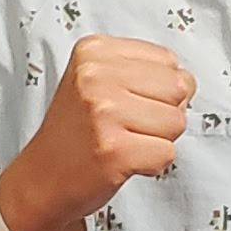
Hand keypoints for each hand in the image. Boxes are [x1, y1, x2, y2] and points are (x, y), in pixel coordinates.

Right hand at [0, 36, 192, 230]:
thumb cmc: (76, 133)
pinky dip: (152, 164)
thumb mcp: (96, 81)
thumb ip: (142, 70)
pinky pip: (168, 153)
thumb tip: (188, 83)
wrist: (42, 180)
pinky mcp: (114, 150)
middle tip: (127, 126)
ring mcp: (104, 112)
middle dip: (163, 113)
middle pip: (178, 88)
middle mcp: (95, 76)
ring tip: (123, 142)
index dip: (158, 88)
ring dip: (157, 140)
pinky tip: (123, 162)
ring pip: (177, 121)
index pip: (168, 60)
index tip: (126, 103)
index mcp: (93, 51)